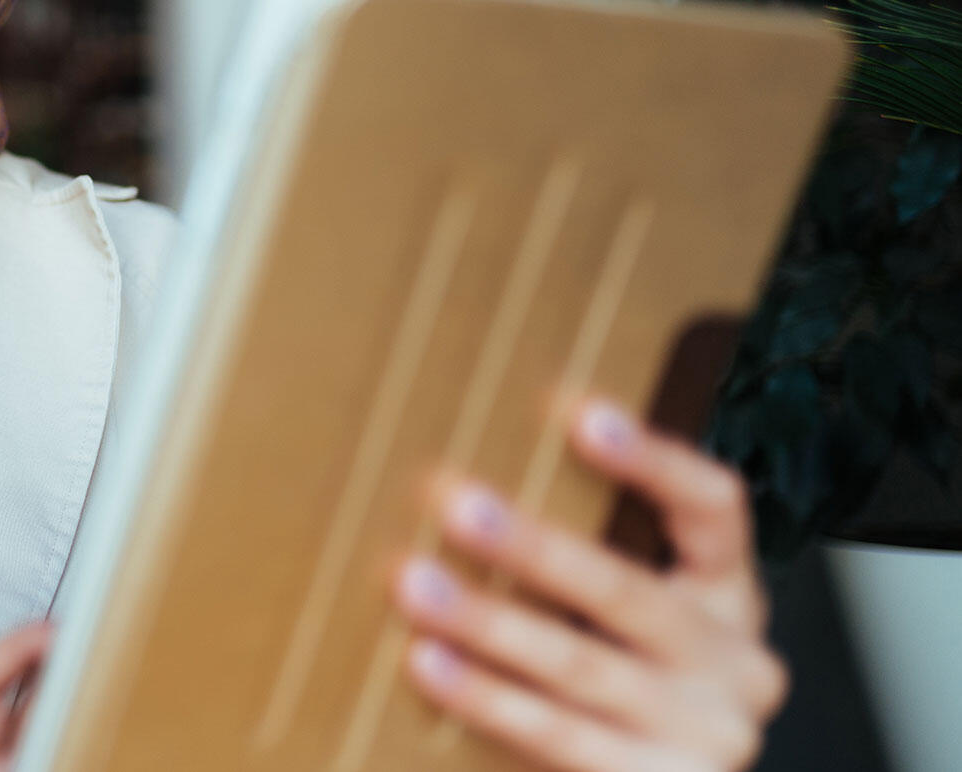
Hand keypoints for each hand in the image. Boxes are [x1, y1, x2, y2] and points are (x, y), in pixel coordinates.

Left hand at [391, 399, 788, 770]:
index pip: (714, 508)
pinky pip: (559, 738)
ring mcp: (709, 734)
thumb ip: (585, 557)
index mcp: (730, 594)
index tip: (581, 414)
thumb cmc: (617, 683)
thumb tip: (462, 476)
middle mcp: (737, 662)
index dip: (654, 460)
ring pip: (583, 668)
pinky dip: (486, 698)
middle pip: (630, 593)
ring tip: (414, 583)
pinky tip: (427, 663)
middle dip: (536, 547)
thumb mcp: (627, 617)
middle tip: (456, 503)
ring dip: (490, 623)